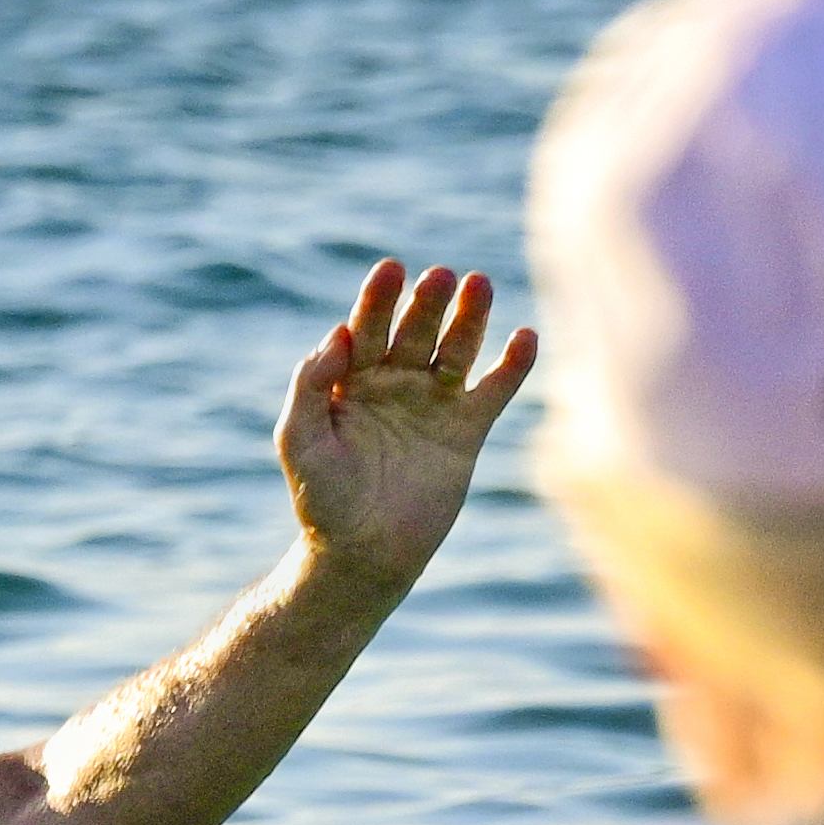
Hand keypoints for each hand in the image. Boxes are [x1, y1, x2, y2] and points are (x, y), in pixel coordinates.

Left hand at [277, 259, 535, 596]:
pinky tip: (525, 337)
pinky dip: (512, 365)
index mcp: (352, 379)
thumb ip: (310, 386)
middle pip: (415, 330)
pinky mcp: (467, 431)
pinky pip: (494, 390)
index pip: (366, 327)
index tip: (390, 270)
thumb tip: (337, 335)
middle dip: (427, 303)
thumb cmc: (323, 500)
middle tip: (441, 277)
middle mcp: (395, 382)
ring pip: (456, 350)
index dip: (377, 299)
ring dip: (470, 318)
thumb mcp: (298, 441)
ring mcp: (433, 403)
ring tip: (480, 285)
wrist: (364, 554)